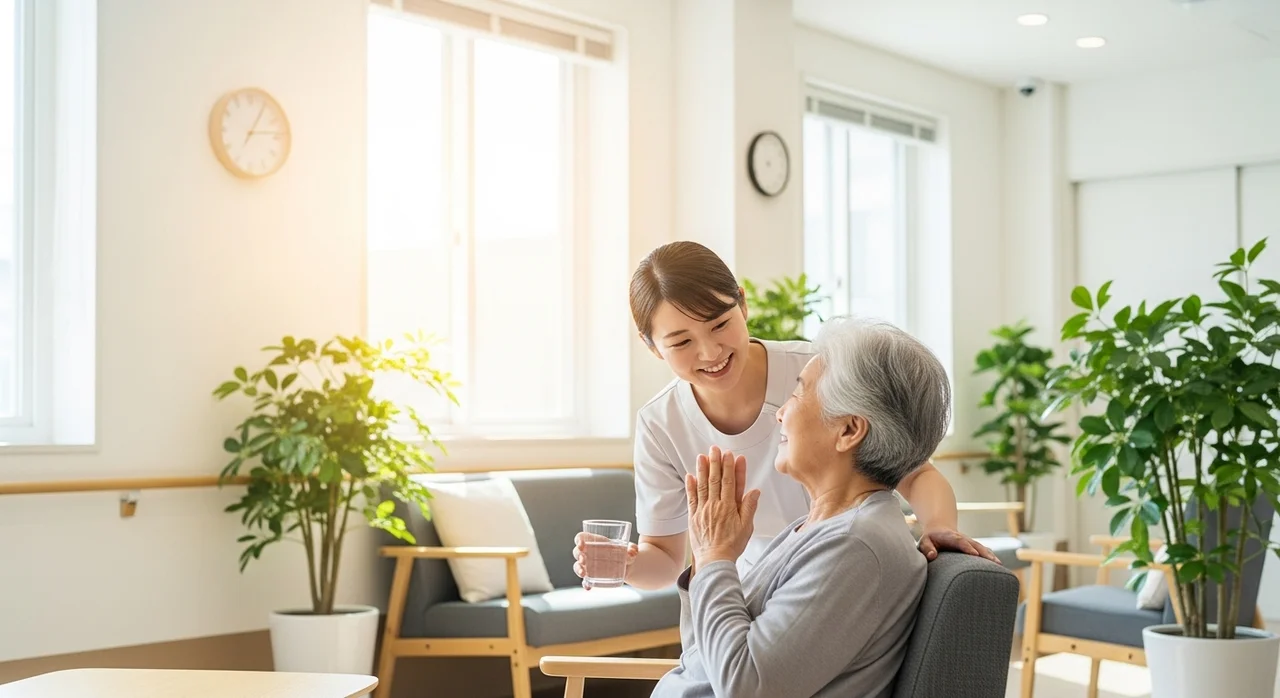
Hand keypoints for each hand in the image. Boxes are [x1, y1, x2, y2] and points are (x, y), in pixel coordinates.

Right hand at [572, 533, 638, 589]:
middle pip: (577, 552)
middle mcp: (588, 553)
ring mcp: (588, 565)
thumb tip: (632, 552)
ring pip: (577, 566)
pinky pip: (585, 580)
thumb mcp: (629, 549)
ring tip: (583, 573)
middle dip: (578, 555)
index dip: (578, 540)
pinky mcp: (592, 576)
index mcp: (594, 541)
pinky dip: (585, 584)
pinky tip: (588, 587)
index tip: (581, 543)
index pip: (581, 537)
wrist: (627, 565)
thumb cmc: (624, 552)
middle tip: (583, 559)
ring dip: (578, 569)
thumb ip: (632, 549)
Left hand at [686, 446, 760, 564]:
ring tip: (702, 456)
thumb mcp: (747, 527)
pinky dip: (691, 486)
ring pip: (703, 486)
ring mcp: (703, 510)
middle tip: (715, 448)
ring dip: (702, 470)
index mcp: (729, 507)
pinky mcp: (693, 517)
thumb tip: (754, 490)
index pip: (730, 482)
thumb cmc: (732, 546)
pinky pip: (691, 498)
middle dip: (716, 463)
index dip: (731, 467)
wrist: (714, 561)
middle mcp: (715, 506)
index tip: (731, 455)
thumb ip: (749, 508)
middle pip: (716, 480)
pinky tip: (690, 475)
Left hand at [918, 526, 999, 563]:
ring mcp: (969, 542)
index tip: (975, 555)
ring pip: (981, 547)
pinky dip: (991, 557)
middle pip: (974, 544)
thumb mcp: (924, 542)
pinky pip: (983, 551)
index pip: (959, 541)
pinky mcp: (973, 546)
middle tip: (993, 562)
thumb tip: (932, 555)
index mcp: (949, 536)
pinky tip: (998, 565)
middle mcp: (962, 538)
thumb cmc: (931, 539)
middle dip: (984, 553)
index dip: (967, 547)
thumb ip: (927, 548)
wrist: (940, 528)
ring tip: (999, 565)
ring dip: (990, 555)